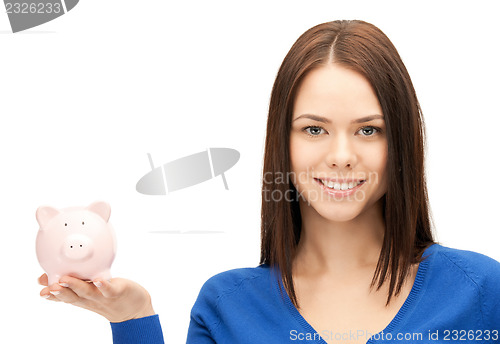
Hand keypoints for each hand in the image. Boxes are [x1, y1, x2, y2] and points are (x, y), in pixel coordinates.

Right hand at [38, 273, 155, 322]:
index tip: (41, 290)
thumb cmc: (108, 296)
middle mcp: (90, 298)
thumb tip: (48, 275)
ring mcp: (103, 296)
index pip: (63, 297)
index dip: (51, 295)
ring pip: (87, 292)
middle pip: (72, 296)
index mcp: (81, 297)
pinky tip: (98, 280)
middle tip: (48, 288)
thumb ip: (71, 283)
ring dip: (75, 286)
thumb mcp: (88, 290)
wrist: (134, 309)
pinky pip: (109, 289)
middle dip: (59, 292)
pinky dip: (103, 285)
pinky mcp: (117, 291)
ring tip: (64, 280)